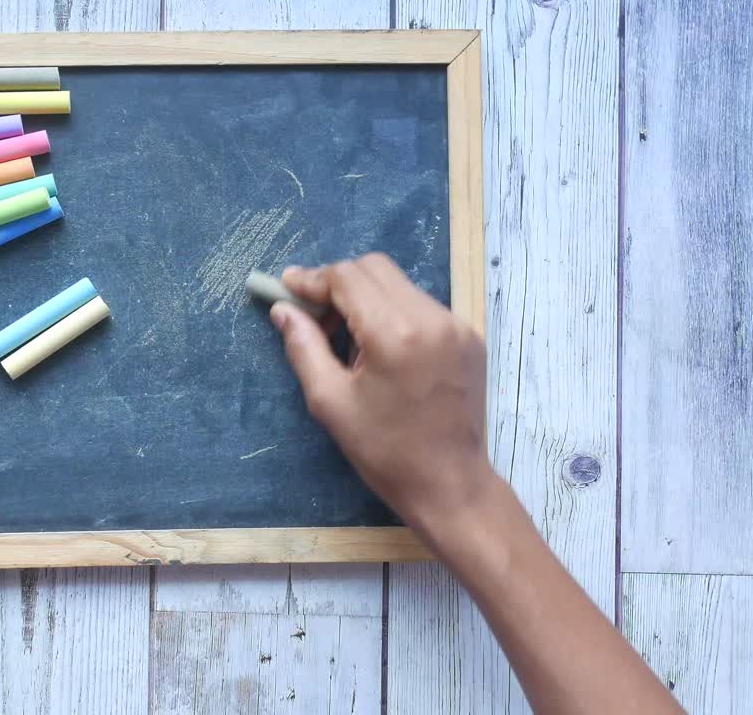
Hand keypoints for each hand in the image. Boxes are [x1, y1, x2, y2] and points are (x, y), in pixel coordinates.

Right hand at [271, 254, 492, 535]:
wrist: (450, 484)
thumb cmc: (384, 451)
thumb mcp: (330, 402)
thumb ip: (304, 347)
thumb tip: (283, 310)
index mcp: (395, 334)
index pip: (348, 277)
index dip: (313, 279)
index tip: (288, 288)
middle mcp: (431, 318)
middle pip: (374, 269)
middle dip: (338, 284)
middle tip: (313, 316)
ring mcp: (456, 325)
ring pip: (398, 285)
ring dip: (365, 298)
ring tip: (346, 340)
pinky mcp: (469, 337)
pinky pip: (421, 306)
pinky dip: (392, 313)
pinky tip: (379, 351)